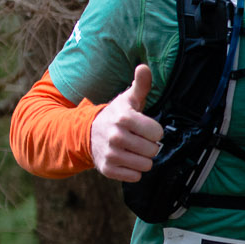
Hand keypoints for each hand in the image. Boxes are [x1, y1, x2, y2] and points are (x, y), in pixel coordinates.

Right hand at [91, 62, 162, 181]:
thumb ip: (140, 84)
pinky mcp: (107, 169)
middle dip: (149, 146)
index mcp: (124, 118)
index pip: (157, 133)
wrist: (87, 133)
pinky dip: (134, 170)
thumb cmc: (115, 116)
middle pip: (153, 150)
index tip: (146, 128)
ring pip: (145, 165)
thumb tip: (144, 67)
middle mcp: (115, 136)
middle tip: (138, 140)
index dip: (154, 131)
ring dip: (143, 159)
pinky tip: (126, 160)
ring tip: (133, 150)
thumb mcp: (128, 99)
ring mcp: (110, 154)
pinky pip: (135, 176)